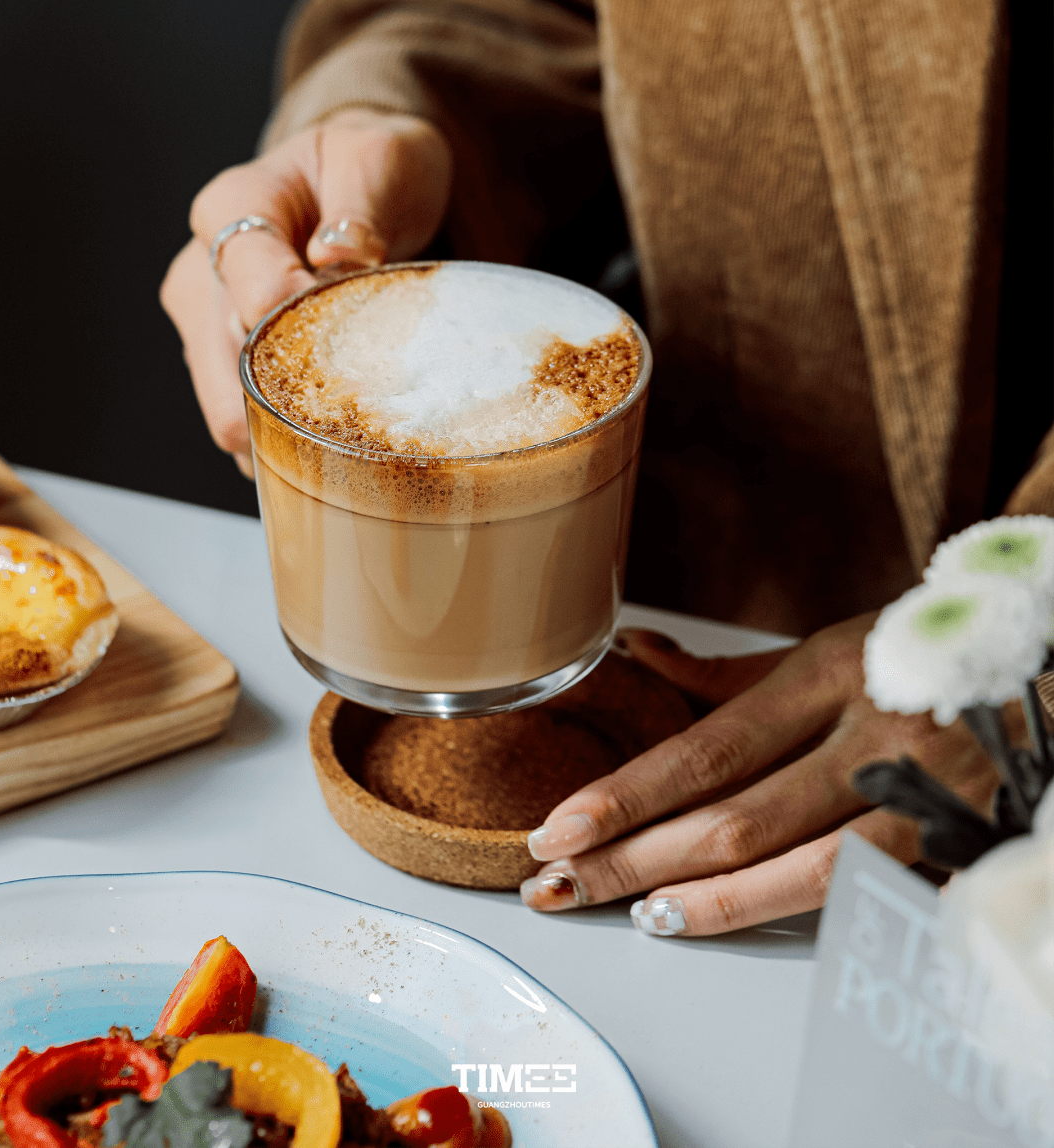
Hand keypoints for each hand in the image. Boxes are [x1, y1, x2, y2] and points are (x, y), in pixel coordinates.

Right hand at [160, 110, 452, 475]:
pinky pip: (244, 419)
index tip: (356, 332)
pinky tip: (331, 428)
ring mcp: (204, 321)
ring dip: (287, 424)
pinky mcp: (221, 360)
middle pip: (225, 369)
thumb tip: (337, 255)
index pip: (252, 290)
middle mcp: (201, 268)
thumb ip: (360, 206)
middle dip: (293, 397)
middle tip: (362, 399)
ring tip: (350, 416)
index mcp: (233, 206)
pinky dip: (285, 433)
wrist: (359, 183)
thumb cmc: (366, 167)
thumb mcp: (380, 160)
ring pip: (226, 409)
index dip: (307, 327)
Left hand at [519, 616, 1000, 934]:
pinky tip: (717, 919)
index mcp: (824, 672)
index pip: (708, 747)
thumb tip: (635, 651)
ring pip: (794, 866)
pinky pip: (856, 891)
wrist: (1035, 660)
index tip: (558, 826)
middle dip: (636, 858)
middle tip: (558, 885)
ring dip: (700, 900)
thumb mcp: (824, 644)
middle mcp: (866, 731)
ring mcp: (914, 791)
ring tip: (629, 913)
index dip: (627, 794)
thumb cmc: (913, 656)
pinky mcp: (950, 839)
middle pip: (735, 815)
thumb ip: (726, 671)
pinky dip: (779, 910)